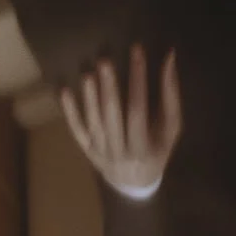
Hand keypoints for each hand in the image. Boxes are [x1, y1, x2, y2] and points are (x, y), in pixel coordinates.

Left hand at [60, 45, 181, 196]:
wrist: (135, 184)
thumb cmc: (156, 151)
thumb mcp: (170, 130)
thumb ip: (171, 97)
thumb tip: (169, 58)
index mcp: (144, 149)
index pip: (139, 112)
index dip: (138, 82)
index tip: (137, 52)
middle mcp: (120, 153)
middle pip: (113, 117)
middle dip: (109, 88)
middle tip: (104, 60)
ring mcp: (101, 153)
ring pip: (94, 123)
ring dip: (89, 97)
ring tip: (88, 73)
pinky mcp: (87, 150)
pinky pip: (77, 131)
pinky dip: (70, 112)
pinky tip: (65, 91)